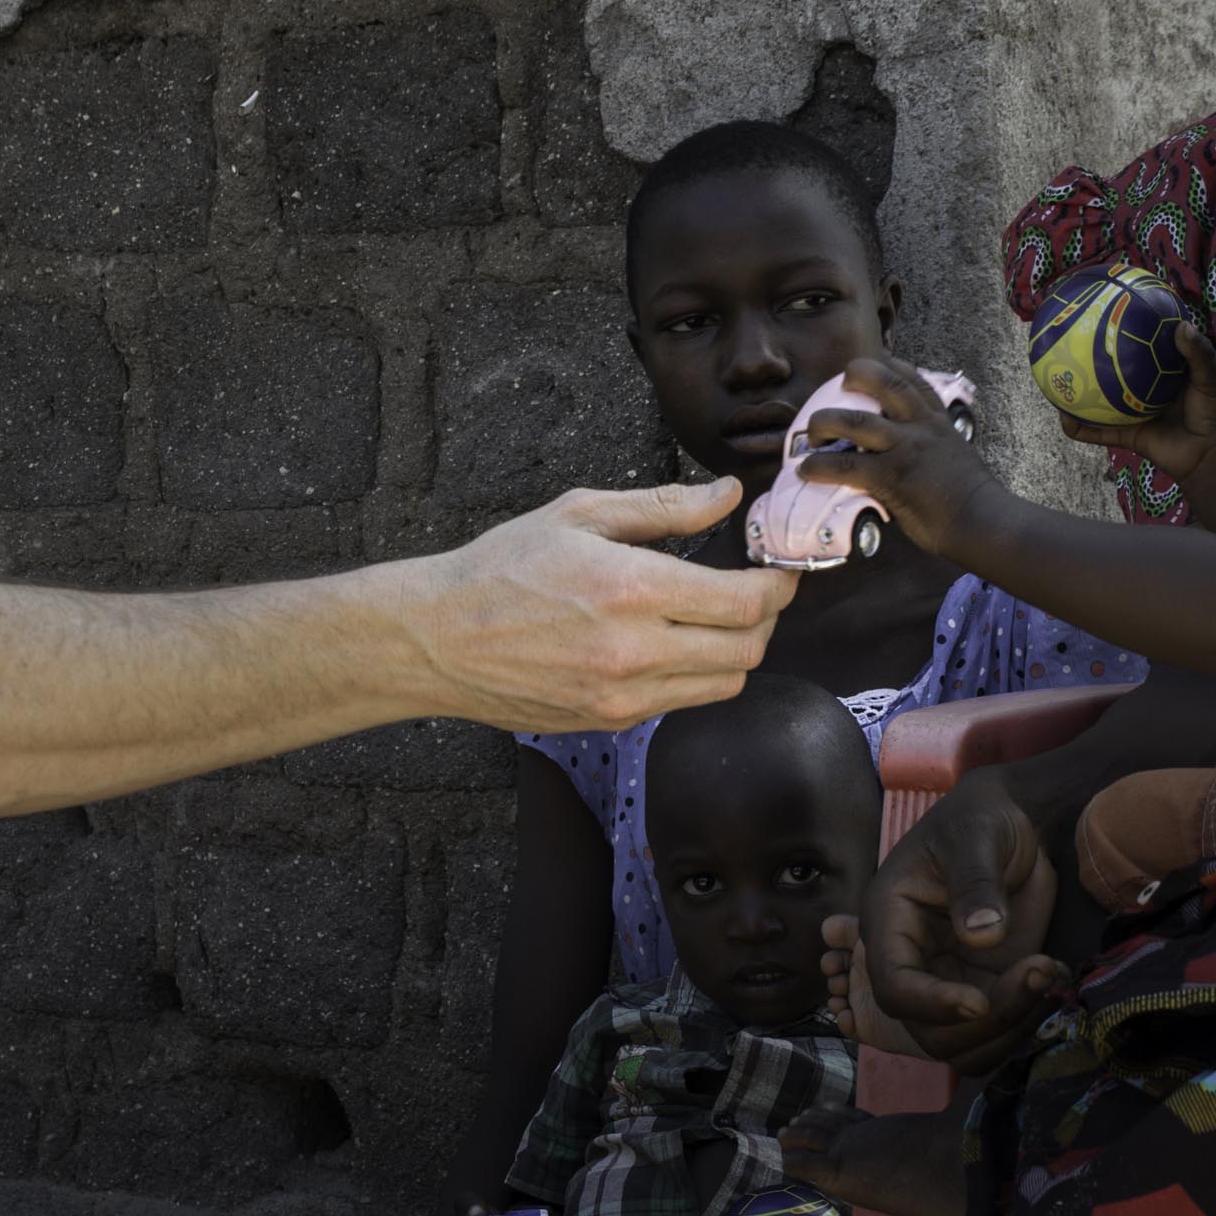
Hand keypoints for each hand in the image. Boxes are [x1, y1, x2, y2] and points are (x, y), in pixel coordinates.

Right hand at [407, 479, 797, 732]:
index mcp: (631, 590)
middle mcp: (635, 652)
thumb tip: (728, 495)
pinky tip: (669, 643)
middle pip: (747, 649)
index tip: (777, 568)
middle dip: (765, 618)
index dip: (777, 584)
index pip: (745, 602)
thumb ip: (664, 508)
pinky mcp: (611, 720)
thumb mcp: (579, 514)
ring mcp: (624, 695)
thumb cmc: (502, 569)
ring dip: (735, 650)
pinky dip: (694, 674)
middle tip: (755, 591)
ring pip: (724, 684)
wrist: (438, 639)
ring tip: (715, 618)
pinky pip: (681, 701)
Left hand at [794, 357, 1000, 556]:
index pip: (912, 378)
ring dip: (825, 423)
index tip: (866, 365)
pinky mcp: (891, 478)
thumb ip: (925, 442)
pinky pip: (846, 467)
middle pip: (885, 382)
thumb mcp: (952, 453)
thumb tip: (894, 448)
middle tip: (837, 388)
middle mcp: (921, 426)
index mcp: (937, 419)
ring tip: (811, 435)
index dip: (886, 365)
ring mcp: (905, 449)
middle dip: (855, 375)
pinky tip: (806, 470)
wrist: (982, 520)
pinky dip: (819, 466)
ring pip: (856, 422)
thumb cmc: (967, 494)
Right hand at [857, 776, 1068, 1072]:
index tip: (980, 1001)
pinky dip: (1027, 1021)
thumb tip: (981, 935)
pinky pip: (997, 1031)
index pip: (893, 985)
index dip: (931, 1004)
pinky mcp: (986, 985)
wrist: (1015, 823)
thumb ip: (974, 883)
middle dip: (984, 1023)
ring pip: (964, 1044)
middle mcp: (914, 960)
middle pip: (929, 1031)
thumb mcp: (975, 837)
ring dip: (1011, 1027)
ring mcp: (950, 979)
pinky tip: (1051, 975)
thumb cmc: (981, 818)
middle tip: (1037, 977)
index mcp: (889, 922)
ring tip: (1048, 973)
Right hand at [1059, 325, 1215, 527]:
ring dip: (1076, 394)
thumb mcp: (1210, 379)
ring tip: (1055, 378)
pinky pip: (1097, 432)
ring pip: (1096, 402)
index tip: (1106, 316)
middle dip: (1089, 362)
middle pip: (1109, 374)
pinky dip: (1078, 428)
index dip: (1122, 335)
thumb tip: (1181, 326)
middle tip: (1071, 342)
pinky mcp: (1126, 436)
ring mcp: (1130, 413)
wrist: (1214, 454)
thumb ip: (1198, 354)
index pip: (1137, 349)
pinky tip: (1062, 418)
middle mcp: (1140, 392)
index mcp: (1159, 374)